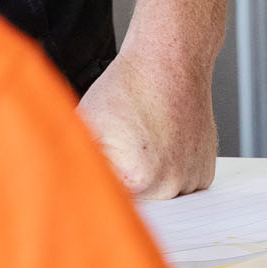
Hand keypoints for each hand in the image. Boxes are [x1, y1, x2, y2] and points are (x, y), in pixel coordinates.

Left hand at [76, 47, 217, 198]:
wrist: (169, 63)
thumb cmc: (128, 88)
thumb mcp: (85, 123)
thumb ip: (72, 160)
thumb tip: (61, 187)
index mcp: (140, 180)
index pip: (110, 203)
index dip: (100, 184)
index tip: (100, 163)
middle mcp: (171, 185)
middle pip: (135, 204)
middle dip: (123, 183)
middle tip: (121, 147)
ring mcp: (192, 179)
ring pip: (157, 198)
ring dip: (148, 181)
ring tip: (142, 144)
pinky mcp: (205, 172)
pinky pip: (179, 187)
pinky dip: (168, 173)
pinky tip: (160, 146)